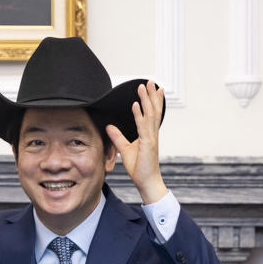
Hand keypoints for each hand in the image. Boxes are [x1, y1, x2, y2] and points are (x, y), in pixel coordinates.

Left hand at [106, 80, 167, 204]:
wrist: (147, 182)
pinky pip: (143, 126)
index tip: (151, 89)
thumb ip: (117, 137)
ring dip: (147, 99)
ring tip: (144, 87)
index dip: (151, 100)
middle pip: (153, 110)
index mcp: (148, 134)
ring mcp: (151, 138)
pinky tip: (136, 105)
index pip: (151, 113)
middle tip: (151, 81)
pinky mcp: (148, 144)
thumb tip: (109, 127)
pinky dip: (139, 115)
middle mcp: (152, 134)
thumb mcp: (124, 149)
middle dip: (152, 95)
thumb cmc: (139, 168)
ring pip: (150, 114)